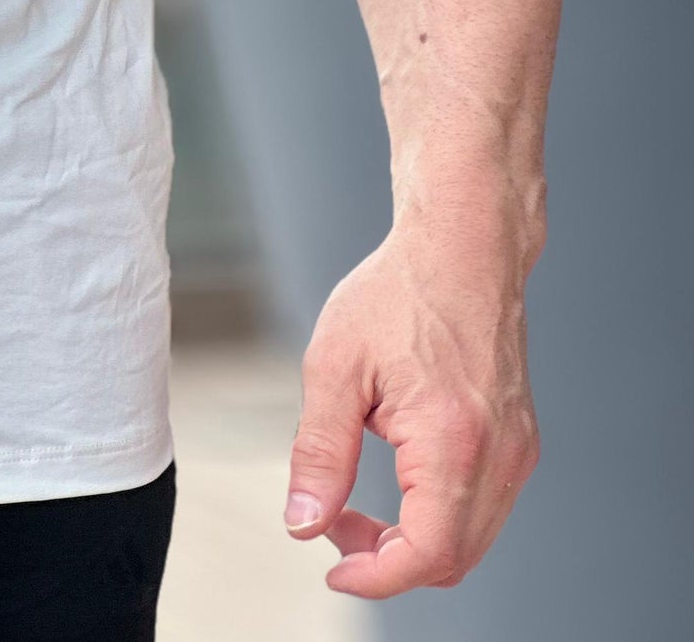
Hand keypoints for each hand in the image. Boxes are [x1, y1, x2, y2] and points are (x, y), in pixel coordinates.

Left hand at [284, 225, 538, 597]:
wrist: (461, 246)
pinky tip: (397, 476)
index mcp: (455, 440)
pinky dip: (439, 516)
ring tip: (356, 503)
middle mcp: (501, 456)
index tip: (331, 564)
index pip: (427, 553)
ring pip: (471, 540)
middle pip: (452, 559)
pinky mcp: (520, 442)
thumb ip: (320, 453)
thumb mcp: (335, 366)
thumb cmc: (397, 293)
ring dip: (414, 542)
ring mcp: (518, 451)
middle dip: (388, 561)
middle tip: (334, 525)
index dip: (376, 576)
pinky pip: (483, 509)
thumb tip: (303, 523)